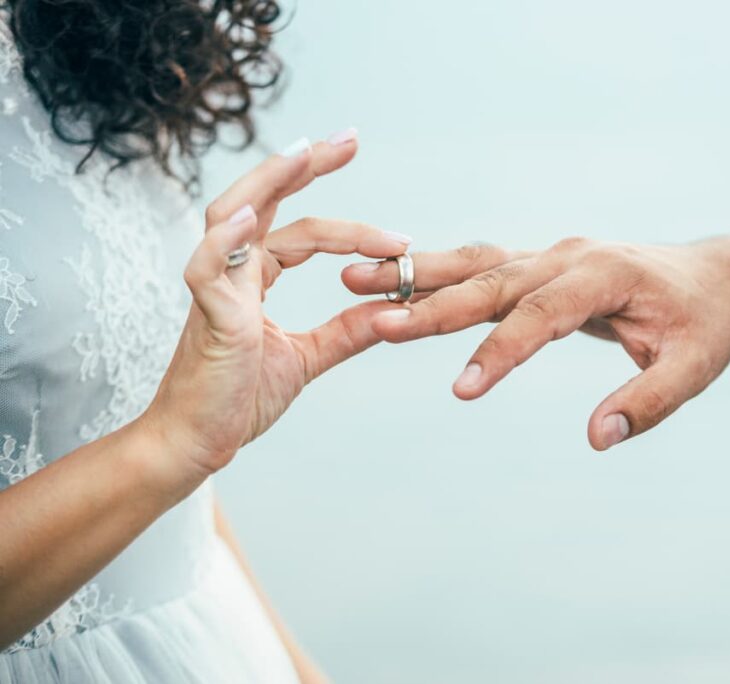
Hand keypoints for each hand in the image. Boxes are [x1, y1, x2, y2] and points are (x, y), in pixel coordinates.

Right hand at [142, 132, 410, 484]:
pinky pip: (206, 268)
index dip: (347, 224)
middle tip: (349, 138)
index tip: (397, 232)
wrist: (195, 444)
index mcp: (254, 280)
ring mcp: (215, 290)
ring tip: (304, 152)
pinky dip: (223, 240)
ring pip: (231, 216)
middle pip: (264, 200)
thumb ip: (347, 333)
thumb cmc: (236, 399)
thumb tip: (394, 310)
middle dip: (304, 165)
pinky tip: (249, 217)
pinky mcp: (205, 316)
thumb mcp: (306, 358)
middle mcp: (233, 273)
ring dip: (267, 182)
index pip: (300, 230)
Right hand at [342, 239, 729, 449]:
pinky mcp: (536, 265)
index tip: (463, 391)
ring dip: (415, 274)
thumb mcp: (693, 367)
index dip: (502, 352)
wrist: (710, 280)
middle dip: (433, 306)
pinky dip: (432, 275)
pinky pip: (478, 268)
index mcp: (606, 275)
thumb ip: (649, 402)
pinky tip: (388, 280)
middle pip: (492, 281)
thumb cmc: (702, 325)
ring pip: (474, 264)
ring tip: (353, 279)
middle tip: (376, 324)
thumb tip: (597, 438)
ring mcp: (548, 256)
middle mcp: (568, 256)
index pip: (544, 314)